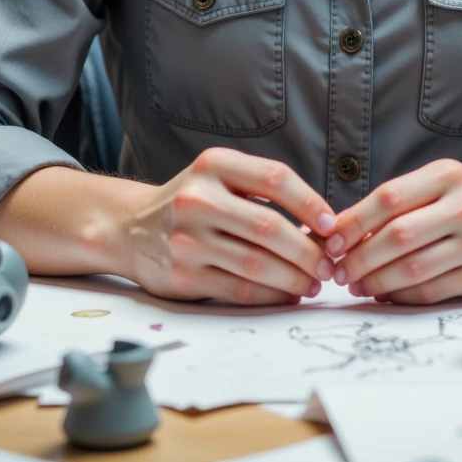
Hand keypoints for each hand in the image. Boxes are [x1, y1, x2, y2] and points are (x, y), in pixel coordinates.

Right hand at [124, 147, 336, 304]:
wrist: (130, 228)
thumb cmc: (192, 202)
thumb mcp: (221, 179)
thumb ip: (264, 194)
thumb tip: (323, 229)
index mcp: (214, 165)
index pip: (275, 178)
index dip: (310, 202)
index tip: (331, 225)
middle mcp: (197, 198)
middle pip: (269, 227)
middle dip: (308, 251)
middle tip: (328, 265)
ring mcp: (187, 239)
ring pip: (257, 263)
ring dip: (294, 278)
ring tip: (313, 283)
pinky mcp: (182, 275)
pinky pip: (239, 289)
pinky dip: (271, 295)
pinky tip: (287, 295)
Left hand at [326, 160, 461, 303]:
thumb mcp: (441, 182)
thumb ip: (398, 200)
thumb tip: (342, 228)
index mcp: (448, 176)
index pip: (389, 198)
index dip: (354, 222)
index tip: (331, 240)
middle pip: (398, 236)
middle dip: (360, 257)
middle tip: (338, 270)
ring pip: (413, 269)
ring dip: (376, 281)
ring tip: (356, 284)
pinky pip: (432, 291)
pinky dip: (401, 295)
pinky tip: (384, 293)